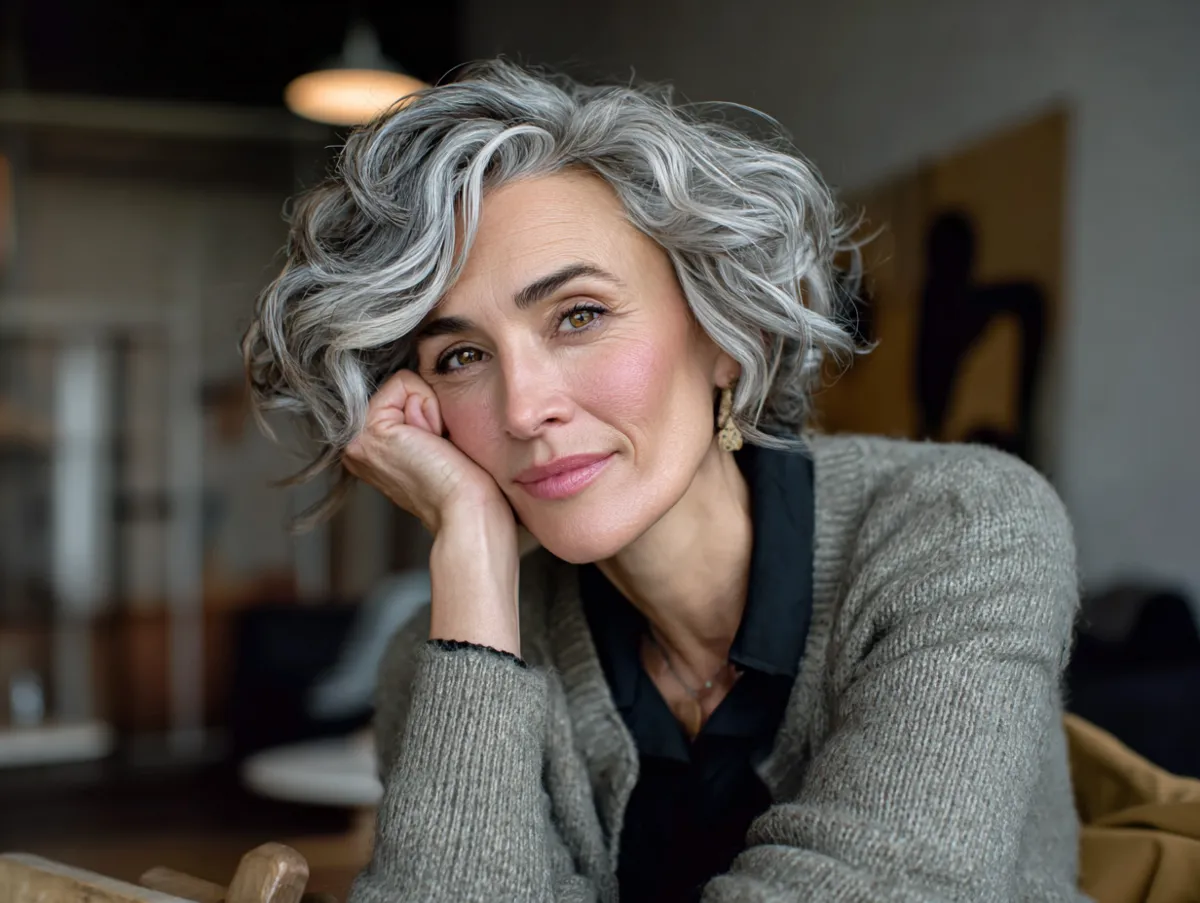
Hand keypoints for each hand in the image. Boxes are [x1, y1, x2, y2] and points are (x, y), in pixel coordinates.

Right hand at [343, 369, 510, 535]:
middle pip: (401, 387)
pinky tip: (431, 439)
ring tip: (435, 446)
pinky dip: (427, 404)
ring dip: (429, 408)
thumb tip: (423, 373)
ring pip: (402, 383)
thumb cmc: (467, 480)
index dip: (429, 410)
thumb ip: (418, 413)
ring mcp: (357, 439)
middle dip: (428, 408)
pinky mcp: (368, 432)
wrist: (469, 509)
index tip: (438, 447)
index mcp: (374, 448)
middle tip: (437, 448)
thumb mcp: (436, 438)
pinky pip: (404, 382)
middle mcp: (358, 445)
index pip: (401, 394)